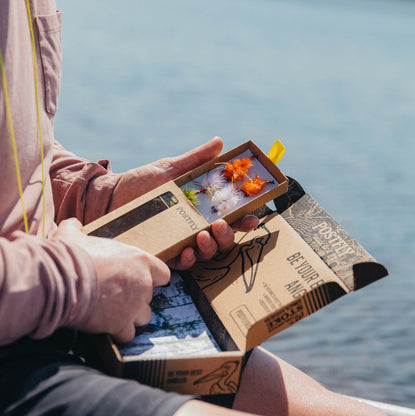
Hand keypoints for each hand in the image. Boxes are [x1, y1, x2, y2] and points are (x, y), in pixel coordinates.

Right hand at [54, 218, 169, 342]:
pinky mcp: (121, 324)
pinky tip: (107, 327)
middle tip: (119, 296)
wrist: (62, 280)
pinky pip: (128, 334)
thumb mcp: (74, 235)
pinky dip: (119, 333)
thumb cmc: (73, 255)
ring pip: (144, 316)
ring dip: (132, 316)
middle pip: (150, 296)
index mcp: (141, 261)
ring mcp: (135, 306)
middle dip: (137, 297)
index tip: (140, 279)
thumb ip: (78, 229)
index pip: (163, 273)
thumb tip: (72, 223)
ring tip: (115, 312)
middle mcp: (144, 284)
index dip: (153, 277)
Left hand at [110, 137, 258, 268]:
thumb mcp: (170, 169)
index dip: (243, 219)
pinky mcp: (163, 252)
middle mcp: (193, 227)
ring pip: (205, 252)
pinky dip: (187, 259)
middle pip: (221, 238)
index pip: (228, 216)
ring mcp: (179, 240)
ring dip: (210, 247)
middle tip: (221, 224)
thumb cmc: (141, 182)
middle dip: (227, 235)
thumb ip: (195, 159)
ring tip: (204, 235)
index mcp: (199, 208)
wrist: (110, 196)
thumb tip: (219, 142)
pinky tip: (187, 251)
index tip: (253, 218)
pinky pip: (180, 263)